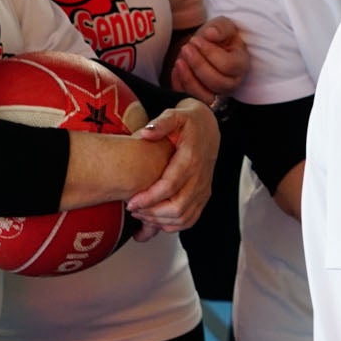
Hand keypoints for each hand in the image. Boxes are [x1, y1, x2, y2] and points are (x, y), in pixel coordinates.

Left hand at [126, 99, 219, 236]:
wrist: (209, 127)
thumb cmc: (189, 122)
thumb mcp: (175, 115)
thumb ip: (161, 123)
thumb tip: (146, 132)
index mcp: (191, 159)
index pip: (170, 186)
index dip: (149, 198)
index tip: (131, 202)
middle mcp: (199, 177)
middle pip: (178, 207)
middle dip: (151, 213)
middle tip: (132, 209)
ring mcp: (203, 188)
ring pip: (184, 217)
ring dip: (160, 221)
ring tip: (140, 214)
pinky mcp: (203, 196)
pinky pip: (190, 219)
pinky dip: (172, 225)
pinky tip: (155, 221)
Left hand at [169, 16, 248, 104]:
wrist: (203, 48)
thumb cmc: (216, 37)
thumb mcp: (222, 26)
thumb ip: (220, 27)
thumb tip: (211, 34)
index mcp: (242, 63)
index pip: (229, 65)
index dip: (210, 53)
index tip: (196, 39)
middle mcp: (233, 82)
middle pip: (218, 82)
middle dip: (198, 65)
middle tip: (186, 48)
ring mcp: (218, 94)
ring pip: (206, 96)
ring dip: (189, 78)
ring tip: (179, 60)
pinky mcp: (202, 99)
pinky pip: (190, 99)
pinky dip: (181, 85)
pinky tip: (176, 69)